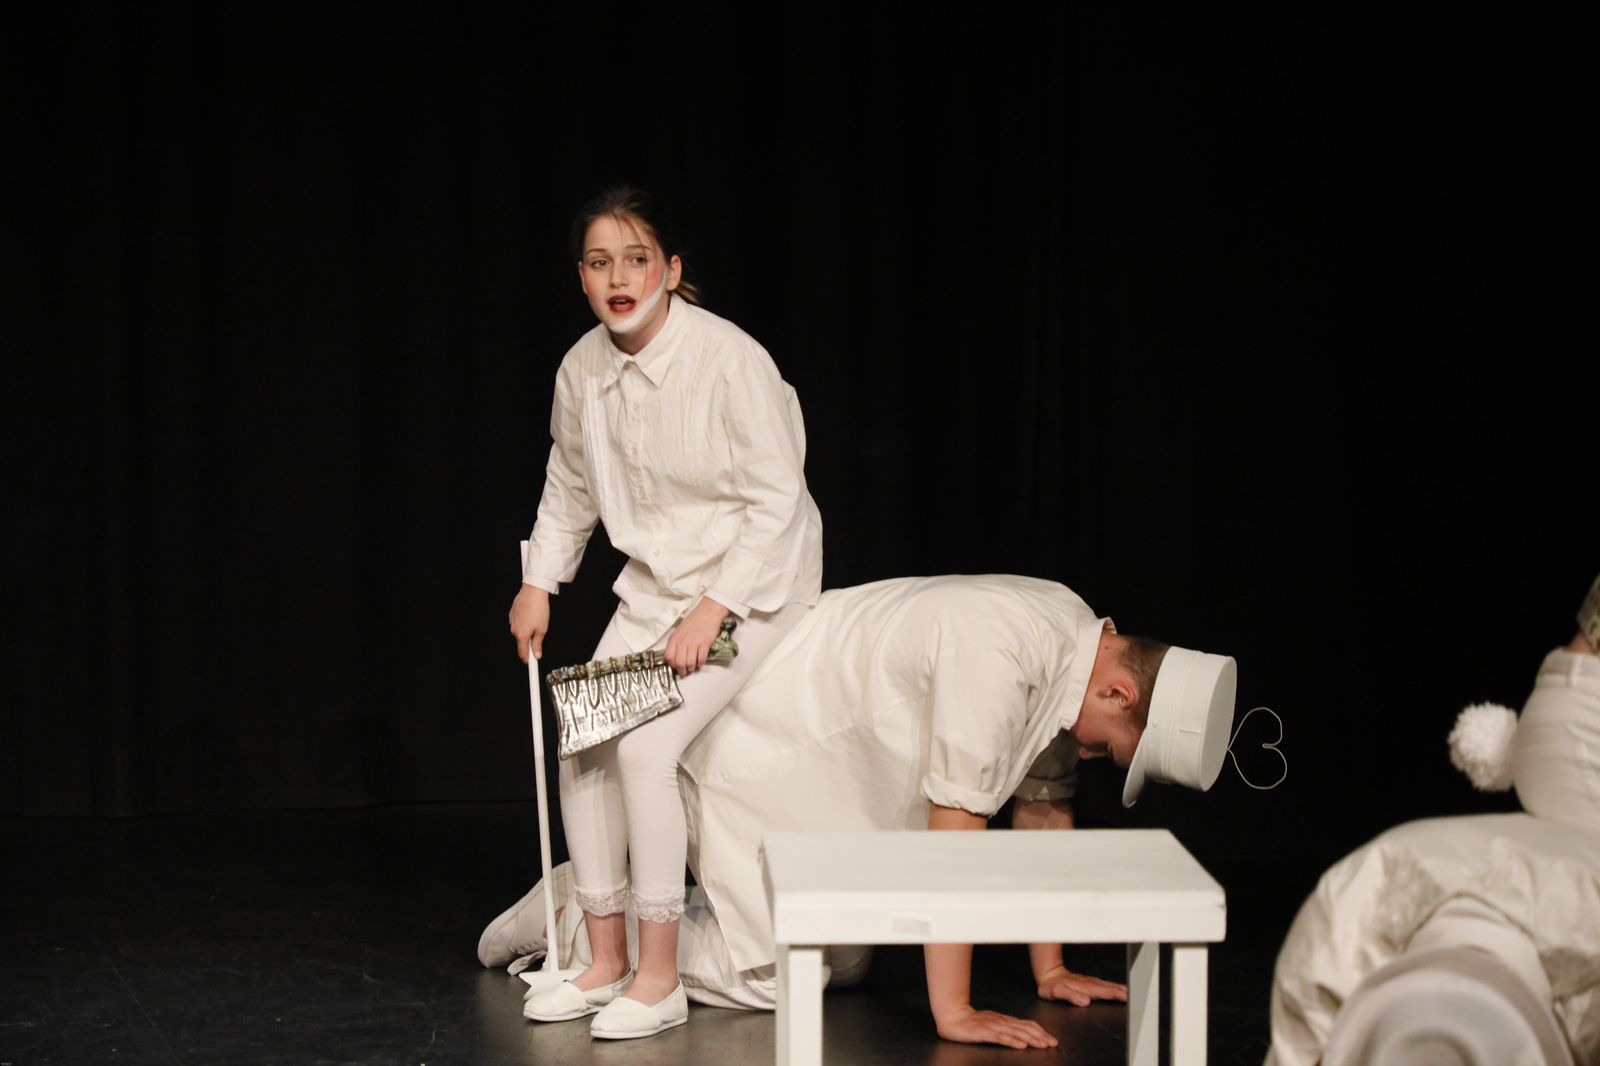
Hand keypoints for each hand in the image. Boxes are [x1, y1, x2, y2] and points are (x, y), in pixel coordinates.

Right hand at [509, 584, 549, 662]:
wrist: (533, 591)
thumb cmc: (539, 609)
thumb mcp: (542, 629)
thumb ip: (538, 644)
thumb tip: (537, 654)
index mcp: (522, 636)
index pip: (523, 654)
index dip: (528, 661)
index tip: (530, 665)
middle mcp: (514, 630)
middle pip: (522, 642)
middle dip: (529, 641)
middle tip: (539, 634)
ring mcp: (512, 621)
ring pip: (520, 631)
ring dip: (527, 630)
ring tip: (536, 620)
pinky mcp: (512, 614)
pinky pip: (518, 622)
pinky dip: (524, 621)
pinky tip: (530, 614)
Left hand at [663, 598, 730, 675]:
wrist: (707, 612)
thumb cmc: (694, 621)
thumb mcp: (679, 631)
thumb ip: (676, 643)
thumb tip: (675, 657)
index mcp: (674, 638)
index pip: (668, 657)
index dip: (672, 665)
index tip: (675, 666)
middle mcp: (682, 641)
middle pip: (679, 663)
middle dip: (682, 671)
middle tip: (685, 672)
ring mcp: (694, 642)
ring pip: (690, 663)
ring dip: (691, 668)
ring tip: (693, 667)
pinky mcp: (705, 644)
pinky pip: (701, 659)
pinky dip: (700, 663)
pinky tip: (700, 661)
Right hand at [933, 1004, 1057, 1049]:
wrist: (952, 1017)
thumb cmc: (971, 1023)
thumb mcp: (992, 1024)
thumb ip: (1006, 1028)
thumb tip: (1023, 1034)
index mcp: (1005, 1020)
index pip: (1026, 1025)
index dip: (1040, 1032)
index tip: (1052, 1039)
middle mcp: (1001, 1022)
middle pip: (1024, 1028)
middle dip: (1040, 1036)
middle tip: (1053, 1043)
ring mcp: (993, 1026)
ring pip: (1015, 1032)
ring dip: (1030, 1039)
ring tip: (1042, 1045)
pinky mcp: (983, 1032)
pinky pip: (1000, 1037)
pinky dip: (1012, 1041)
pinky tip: (1020, 1045)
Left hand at [1035, 964, 1127, 1005]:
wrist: (1048, 974)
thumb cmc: (1052, 986)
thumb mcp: (1057, 992)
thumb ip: (1071, 995)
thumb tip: (1085, 1001)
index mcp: (1085, 987)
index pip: (1104, 992)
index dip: (1116, 995)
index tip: (1127, 997)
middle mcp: (1089, 984)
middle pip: (1109, 988)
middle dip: (1122, 992)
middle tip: (1136, 997)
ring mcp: (1090, 982)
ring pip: (1108, 986)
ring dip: (1120, 989)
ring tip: (1131, 994)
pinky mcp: (1089, 982)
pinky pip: (1104, 985)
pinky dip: (1114, 987)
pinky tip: (1119, 989)